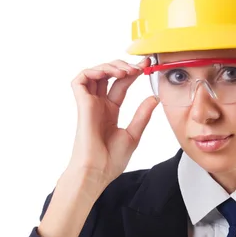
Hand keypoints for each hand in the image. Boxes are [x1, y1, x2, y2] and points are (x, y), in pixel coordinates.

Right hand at [63, 57, 157, 197]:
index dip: (132, 72)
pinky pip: (80, 80)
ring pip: (94, 73)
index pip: (121, 84)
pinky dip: (93, 71)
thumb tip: (154, 98)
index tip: (146, 65)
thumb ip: (142, 115)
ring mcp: (90, 103)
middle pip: (108, 75)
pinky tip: (110, 73)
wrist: (98, 171)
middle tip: (139, 66)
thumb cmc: (111, 160)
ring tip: (126, 71)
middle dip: (124, 66)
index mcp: (110, 110)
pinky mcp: (82, 104)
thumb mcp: (133, 134)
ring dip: (110, 66)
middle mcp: (99, 104)